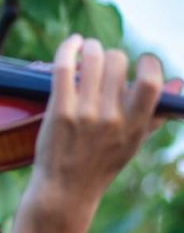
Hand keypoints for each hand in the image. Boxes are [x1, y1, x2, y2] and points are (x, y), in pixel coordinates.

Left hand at [31, 34, 164, 211]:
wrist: (65, 190)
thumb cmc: (99, 165)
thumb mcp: (133, 143)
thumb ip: (156, 113)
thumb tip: (178, 83)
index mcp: (135, 125)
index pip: (150, 82)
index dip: (147, 63)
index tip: (140, 62)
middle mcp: (113, 118)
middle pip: (117, 62)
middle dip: (112, 54)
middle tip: (104, 58)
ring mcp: (85, 114)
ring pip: (93, 59)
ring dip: (90, 47)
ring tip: (87, 48)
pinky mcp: (60, 111)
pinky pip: (64, 67)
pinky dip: (68, 48)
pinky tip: (72, 42)